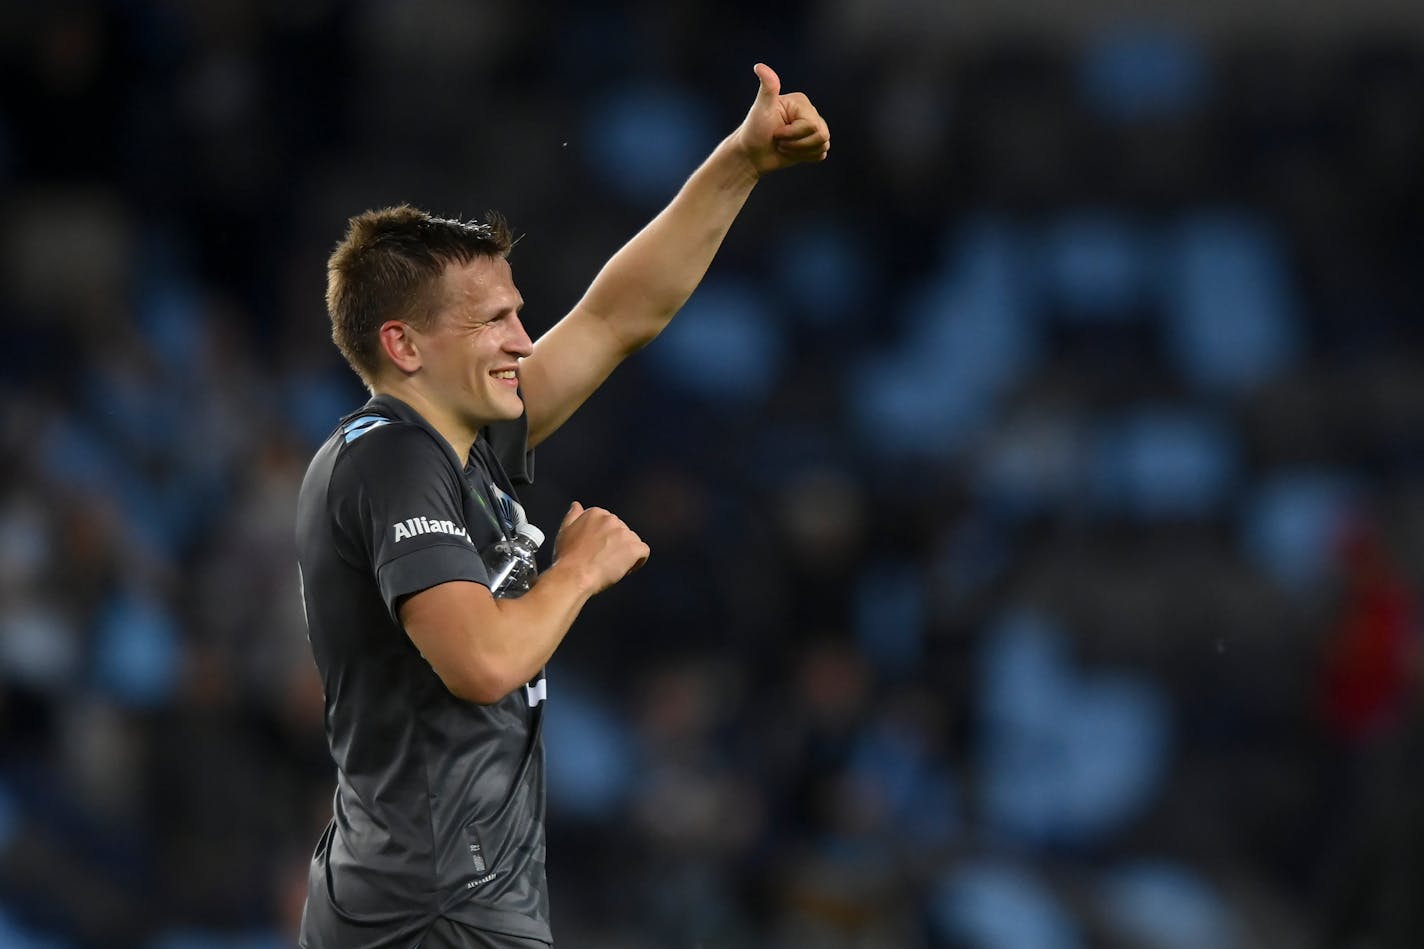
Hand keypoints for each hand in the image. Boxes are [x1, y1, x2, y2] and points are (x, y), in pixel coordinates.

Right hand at [552, 501, 650, 592]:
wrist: (574, 575)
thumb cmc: (567, 557)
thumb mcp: (565, 531)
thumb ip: (573, 516)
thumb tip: (577, 505)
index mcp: (596, 513)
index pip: (610, 524)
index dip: (606, 539)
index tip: (598, 551)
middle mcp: (611, 519)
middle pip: (622, 532)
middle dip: (616, 546)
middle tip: (604, 561)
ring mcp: (623, 533)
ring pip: (633, 542)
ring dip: (626, 553)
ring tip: (612, 566)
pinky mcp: (633, 548)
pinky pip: (644, 552)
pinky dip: (638, 561)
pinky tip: (626, 569)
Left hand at [733, 63, 830, 177]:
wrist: (751, 154)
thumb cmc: (753, 131)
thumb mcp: (760, 109)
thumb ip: (767, 88)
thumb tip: (759, 66)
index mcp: (801, 103)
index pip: (811, 125)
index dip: (793, 135)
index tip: (776, 133)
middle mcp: (810, 113)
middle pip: (821, 135)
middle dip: (796, 144)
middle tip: (779, 141)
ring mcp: (813, 129)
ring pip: (823, 145)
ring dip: (800, 152)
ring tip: (785, 147)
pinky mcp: (813, 144)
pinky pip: (821, 154)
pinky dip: (806, 157)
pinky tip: (792, 153)